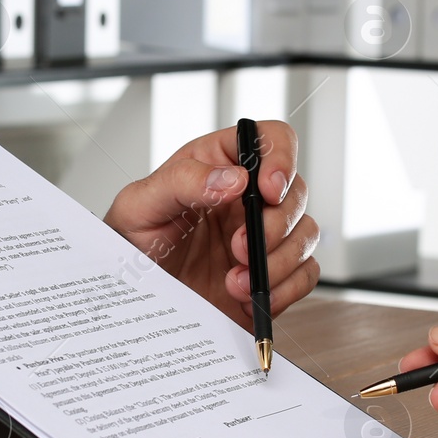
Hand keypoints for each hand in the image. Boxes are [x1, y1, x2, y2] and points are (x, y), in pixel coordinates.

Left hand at [103, 121, 317, 329]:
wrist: (133, 298)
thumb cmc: (132, 242)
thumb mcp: (140, 205)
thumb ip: (183, 181)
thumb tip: (233, 178)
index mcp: (219, 164)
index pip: (271, 140)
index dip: (281, 159)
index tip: (267, 190)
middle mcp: (248, 197)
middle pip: (295, 192)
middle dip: (274, 226)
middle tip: (238, 249)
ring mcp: (262, 236)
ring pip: (306, 234)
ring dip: (278, 263)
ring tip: (235, 283)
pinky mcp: (271, 274)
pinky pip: (306, 274)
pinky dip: (285, 289)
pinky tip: (249, 297)